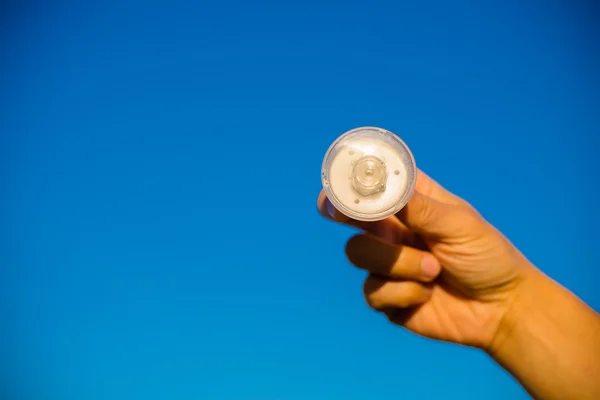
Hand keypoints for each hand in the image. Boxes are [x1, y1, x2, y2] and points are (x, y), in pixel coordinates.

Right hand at [317, 170, 533, 349]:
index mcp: (411, 204)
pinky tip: (427, 295)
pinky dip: (403, 292)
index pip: (374, 185)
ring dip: (398, 263)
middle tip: (338, 215)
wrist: (501, 309)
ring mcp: (387, 263)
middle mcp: (393, 230)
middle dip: (339, 213)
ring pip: (358, 253)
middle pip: (349, 216)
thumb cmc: (486, 256)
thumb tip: (384, 187)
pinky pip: (373, 291)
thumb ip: (419, 208)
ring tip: (433, 270)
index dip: (352, 181)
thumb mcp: (458, 224)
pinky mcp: (387, 296)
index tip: (340, 183)